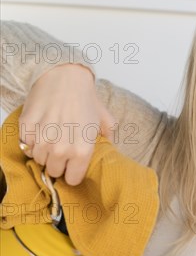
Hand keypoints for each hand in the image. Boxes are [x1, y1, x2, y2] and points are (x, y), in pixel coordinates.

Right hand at [18, 64, 116, 184]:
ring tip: (52, 137)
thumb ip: (109, 140)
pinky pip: (26, 146)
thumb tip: (110, 151)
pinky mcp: (27, 129)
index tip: (72, 164)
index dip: (72, 172)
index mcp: (82, 150)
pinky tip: (41, 129)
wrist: (64, 75)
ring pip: (39, 159)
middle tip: (62, 148)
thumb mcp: (105, 120)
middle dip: (58, 162)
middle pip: (54, 171)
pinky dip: (31, 141)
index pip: (72, 179)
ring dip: (44, 152)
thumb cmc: (85, 98)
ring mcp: (42, 139)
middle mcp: (61, 148)